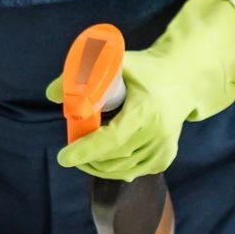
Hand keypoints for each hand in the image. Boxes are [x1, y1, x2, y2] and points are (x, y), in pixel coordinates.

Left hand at [46, 0, 234, 180]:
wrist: (182, 78)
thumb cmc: (145, 69)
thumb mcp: (114, 63)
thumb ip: (81, 74)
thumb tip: (52, 94)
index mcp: (145, 109)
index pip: (112, 138)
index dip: (86, 150)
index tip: (64, 157)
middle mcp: (158, 132)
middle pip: (114, 157)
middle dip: (87, 159)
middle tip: (70, 154)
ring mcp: (164, 146)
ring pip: (124, 168)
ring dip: (100, 166)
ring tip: (85, 156)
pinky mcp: (166, 155)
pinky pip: (136, 170)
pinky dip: (117, 169)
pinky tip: (107, 161)